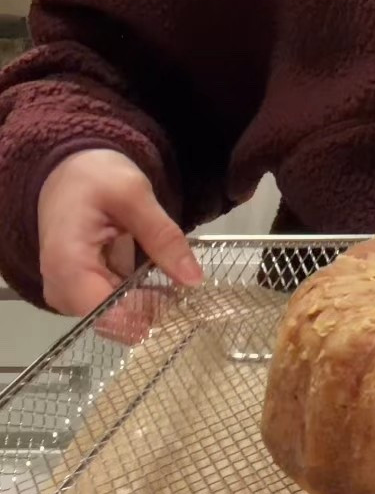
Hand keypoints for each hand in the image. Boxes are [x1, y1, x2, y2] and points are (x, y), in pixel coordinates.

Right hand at [38, 148, 202, 316]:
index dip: (148, 313)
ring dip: (149, 304)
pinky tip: (159, 279)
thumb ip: (163, 236)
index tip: (182, 299)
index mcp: (68, 266)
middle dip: (154, 309)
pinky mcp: (81, 294)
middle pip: (115, 321)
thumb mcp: (134, 195)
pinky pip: (114, 308)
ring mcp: (70, 296)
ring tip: (174, 277)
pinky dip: (139, 297)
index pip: (109, 315)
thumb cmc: (94, 177)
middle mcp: (62, 290)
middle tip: (186, 285)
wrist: (66, 172)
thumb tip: (193, 280)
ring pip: (118, 320)